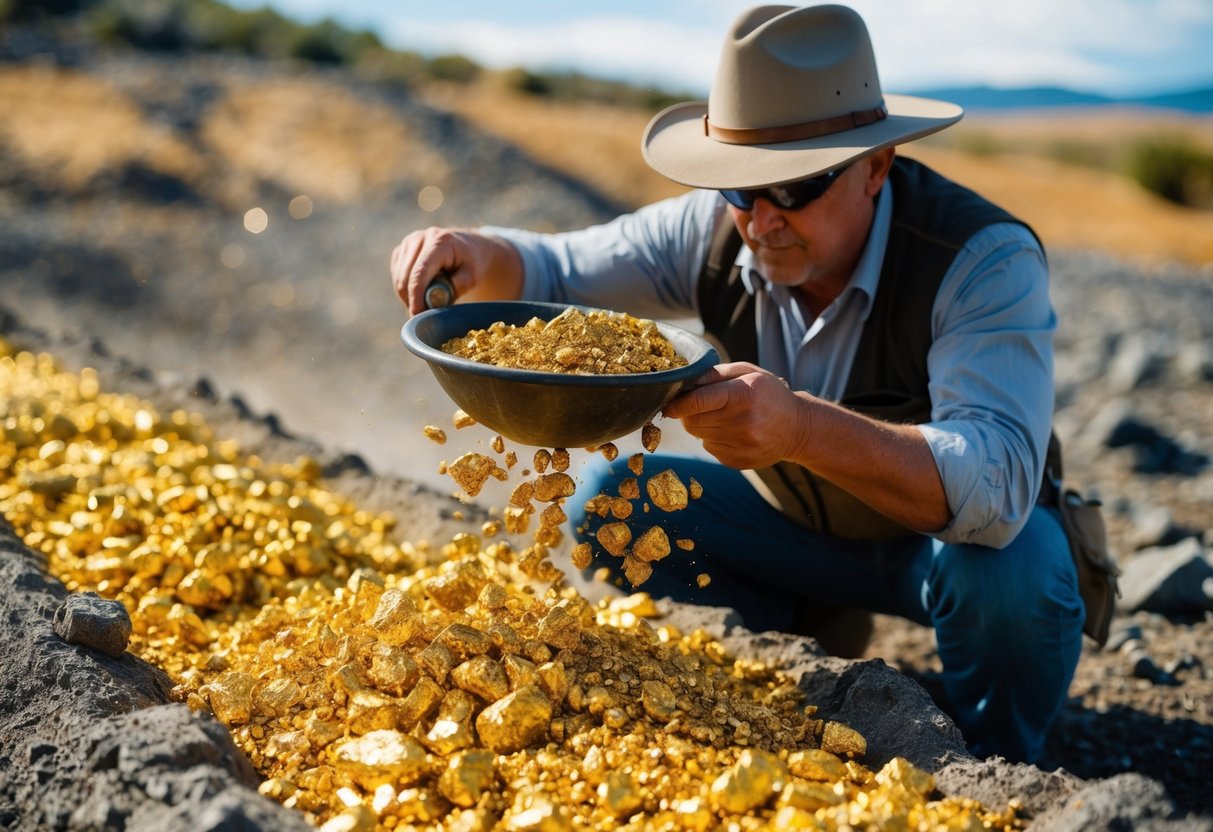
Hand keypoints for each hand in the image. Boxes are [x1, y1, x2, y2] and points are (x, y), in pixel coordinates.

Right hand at [389, 227, 518, 314]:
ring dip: (408, 297)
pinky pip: (396, 276)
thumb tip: (436, 300)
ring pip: (398, 278)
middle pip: (404, 277)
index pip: (419, 273)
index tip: (417, 315)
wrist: (469, 247)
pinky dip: (405, 289)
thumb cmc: (472, 262)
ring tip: (427, 304)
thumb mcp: (473, 275)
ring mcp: (408, 242)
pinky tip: (422, 291)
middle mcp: (419, 238)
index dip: (416, 296)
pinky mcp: (401, 250)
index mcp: (439, 242)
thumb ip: (457, 286)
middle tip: (424, 316)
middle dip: (411, 300)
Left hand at [662, 362, 810, 468]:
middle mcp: (742, 423)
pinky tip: (734, 431)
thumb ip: (713, 374)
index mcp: (743, 395)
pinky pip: (709, 448)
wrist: (797, 428)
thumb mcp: (747, 372)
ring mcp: (741, 446)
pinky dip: (714, 438)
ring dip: (702, 425)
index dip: (677, 404)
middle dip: (689, 412)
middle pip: (693, 421)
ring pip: (699, 435)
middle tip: (702, 405)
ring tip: (724, 416)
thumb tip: (682, 383)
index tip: (668, 404)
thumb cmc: (768, 394)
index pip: (697, 402)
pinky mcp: (737, 462)